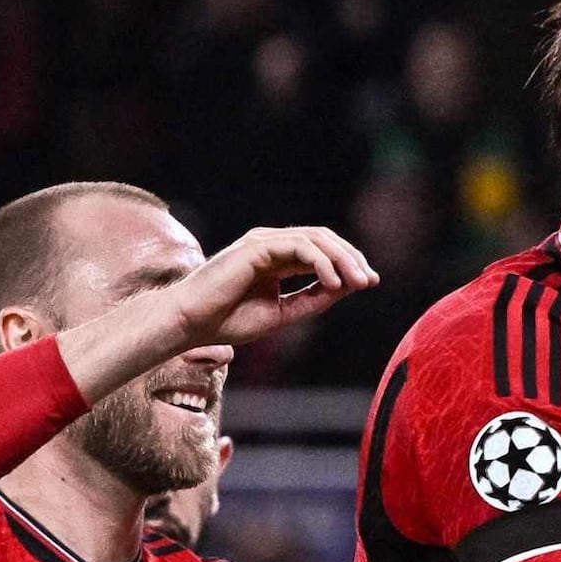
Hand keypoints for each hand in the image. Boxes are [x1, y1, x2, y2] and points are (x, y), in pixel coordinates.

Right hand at [168, 225, 377, 355]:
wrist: (191, 323)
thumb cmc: (226, 320)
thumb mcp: (281, 314)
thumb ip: (311, 300)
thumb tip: (346, 289)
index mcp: (277, 260)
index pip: (320, 253)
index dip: (347, 264)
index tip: (368, 283)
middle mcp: (271, 246)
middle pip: (322, 240)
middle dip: (350, 258)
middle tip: (369, 280)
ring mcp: (263, 242)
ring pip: (314, 238)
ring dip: (341, 259)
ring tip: (357, 281)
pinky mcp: (256, 246)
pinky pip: (298, 246)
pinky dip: (320, 262)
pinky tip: (332, 281)